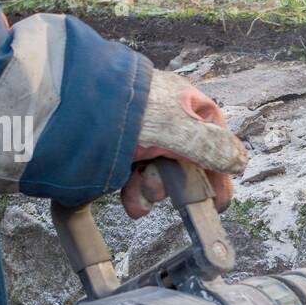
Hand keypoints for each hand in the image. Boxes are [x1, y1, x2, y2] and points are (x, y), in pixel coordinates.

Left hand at [124, 70, 248, 217]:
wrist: (64, 107)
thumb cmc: (124, 107)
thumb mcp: (179, 127)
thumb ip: (213, 147)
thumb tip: (241, 161)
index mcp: (183, 105)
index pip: (213, 140)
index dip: (218, 169)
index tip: (218, 197)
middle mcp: (162, 120)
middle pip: (185, 162)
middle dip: (176, 183)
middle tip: (165, 190)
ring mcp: (137, 137)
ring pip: (158, 174)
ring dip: (152, 191)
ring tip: (138, 194)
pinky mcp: (114, 153)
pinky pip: (132, 180)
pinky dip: (133, 195)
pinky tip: (128, 199)